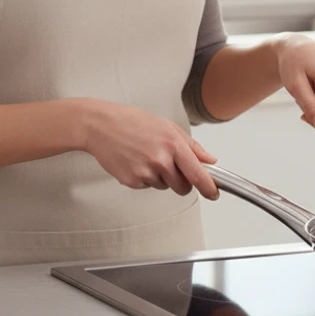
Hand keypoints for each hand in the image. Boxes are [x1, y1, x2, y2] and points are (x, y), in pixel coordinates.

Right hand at [77, 99, 219, 199]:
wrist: (100, 126)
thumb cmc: (132, 122)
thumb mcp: (167, 126)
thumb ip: (192, 146)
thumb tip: (209, 160)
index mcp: (173, 144)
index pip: (198, 174)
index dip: (208, 187)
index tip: (213, 193)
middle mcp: (160, 160)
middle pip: (183, 187)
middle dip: (182, 182)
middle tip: (170, 165)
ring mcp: (145, 172)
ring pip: (164, 186)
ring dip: (161, 177)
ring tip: (147, 156)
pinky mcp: (131, 181)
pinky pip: (147, 186)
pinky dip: (145, 178)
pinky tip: (136, 161)